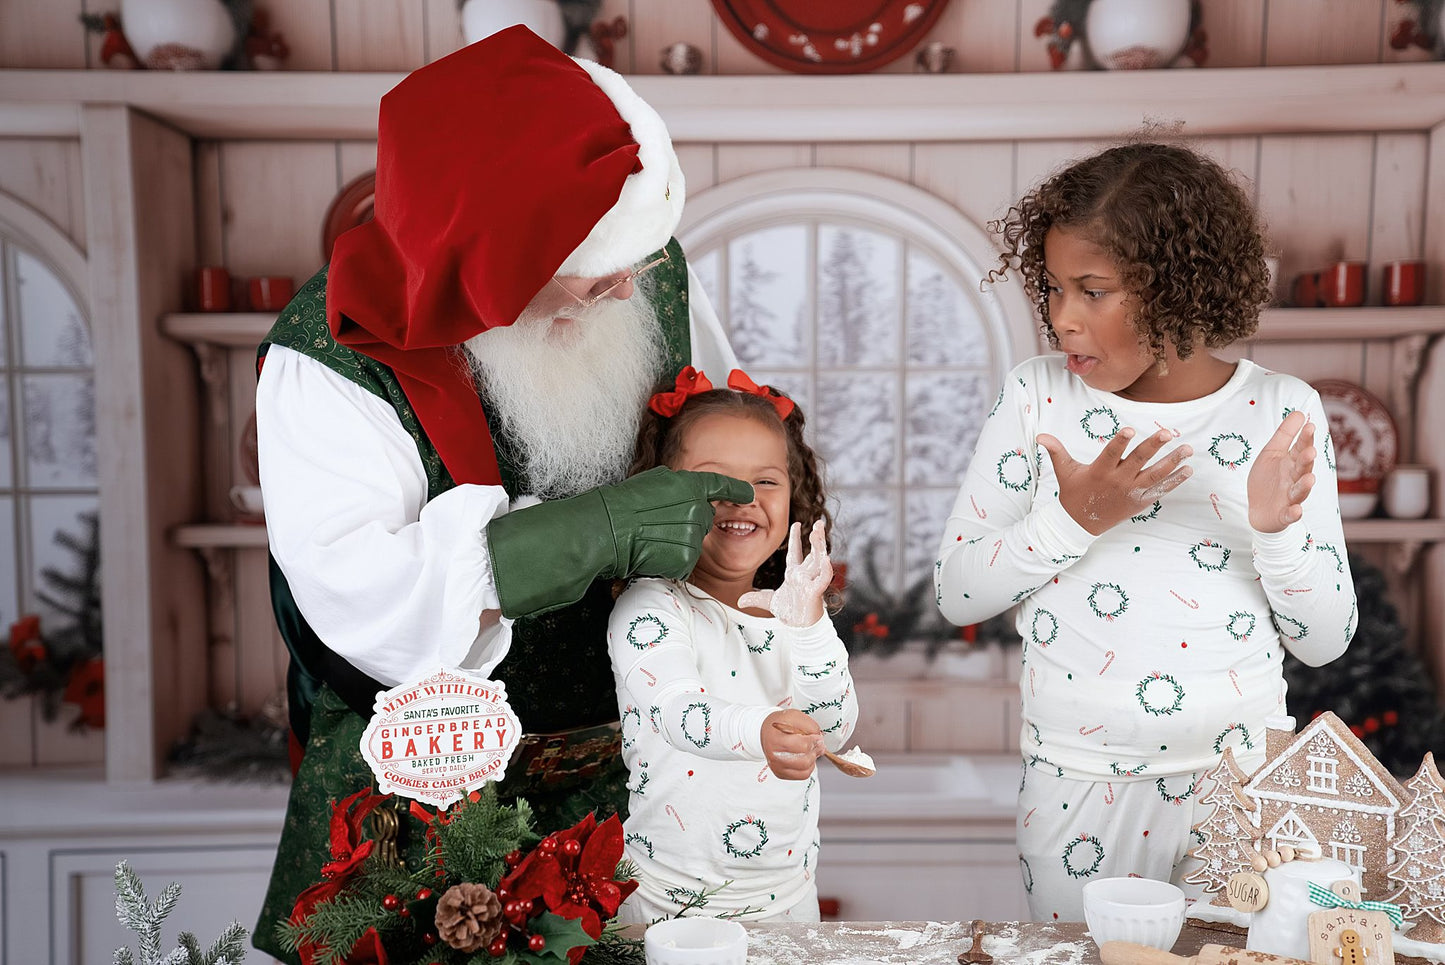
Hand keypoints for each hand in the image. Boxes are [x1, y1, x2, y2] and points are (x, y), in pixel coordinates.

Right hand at [486, 466, 753, 617]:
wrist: (604, 531)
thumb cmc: (620, 505)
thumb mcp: (650, 484)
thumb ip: (676, 486)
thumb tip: (687, 492)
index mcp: (686, 485)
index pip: (720, 486)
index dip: (736, 489)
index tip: (749, 493)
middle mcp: (694, 509)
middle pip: (704, 518)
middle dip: (690, 521)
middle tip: (661, 524)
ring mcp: (691, 535)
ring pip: (693, 540)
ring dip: (678, 541)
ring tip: (652, 538)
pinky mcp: (684, 558)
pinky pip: (684, 559)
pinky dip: (672, 559)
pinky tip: (653, 552)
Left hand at [738, 520, 831, 625]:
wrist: (798, 628)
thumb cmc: (790, 612)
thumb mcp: (768, 602)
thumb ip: (755, 598)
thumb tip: (740, 601)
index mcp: (794, 573)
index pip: (796, 552)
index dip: (795, 538)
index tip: (796, 523)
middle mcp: (804, 574)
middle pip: (812, 552)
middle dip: (816, 537)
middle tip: (819, 522)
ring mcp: (811, 582)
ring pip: (819, 560)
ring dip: (820, 546)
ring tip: (819, 531)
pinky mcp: (815, 592)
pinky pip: (823, 579)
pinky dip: (826, 569)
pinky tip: (826, 558)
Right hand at [761, 709, 822, 779]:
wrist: (767, 731)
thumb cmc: (780, 724)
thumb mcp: (795, 716)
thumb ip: (810, 726)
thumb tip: (819, 740)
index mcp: (776, 740)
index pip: (802, 746)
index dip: (814, 742)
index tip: (818, 738)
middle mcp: (774, 756)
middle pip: (804, 761)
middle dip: (815, 752)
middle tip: (819, 745)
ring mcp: (776, 767)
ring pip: (804, 770)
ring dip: (813, 760)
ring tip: (812, 750)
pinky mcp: (780, 773)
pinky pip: (801, 776)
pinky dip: (808, 767)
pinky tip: (806, 758)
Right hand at [1038, 428, 1192, 535]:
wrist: (1080, 524)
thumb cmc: (1073, 493)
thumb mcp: (1064, 471)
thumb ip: (1056, 451)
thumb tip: (1041, 435)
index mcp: (1099, 471)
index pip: (1111, 453)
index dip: (1120, 442)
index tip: (1130, 429)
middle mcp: (1117, 482)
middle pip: (1138, 462)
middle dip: (1153, 447)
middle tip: (1168, 433)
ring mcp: (1130, 493)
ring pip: (1155, 475)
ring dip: (1172, 462)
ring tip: (1187, 449)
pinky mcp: (1139, 502)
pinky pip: (1160, 491)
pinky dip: (1174, 481)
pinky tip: (1188, 469)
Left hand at [1248, 410, 1315, 532]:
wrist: (1258, 509)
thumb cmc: (1268, 478)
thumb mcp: (1272, 452)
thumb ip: (1285, 434)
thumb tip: (1299, 412)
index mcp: (1292, 463)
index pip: (1301, 448)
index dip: (1305, 439)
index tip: (1309, 426)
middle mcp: (1295, 479)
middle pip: (1303, 469)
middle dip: (1306, 460)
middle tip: (1310, 451)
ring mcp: (1291, 497)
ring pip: (1300, 491)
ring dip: (1305, 485)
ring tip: (1309, 478)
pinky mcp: (1284, 514)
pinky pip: (1290, 514)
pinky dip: (1294, 513)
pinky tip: (1296, 510)